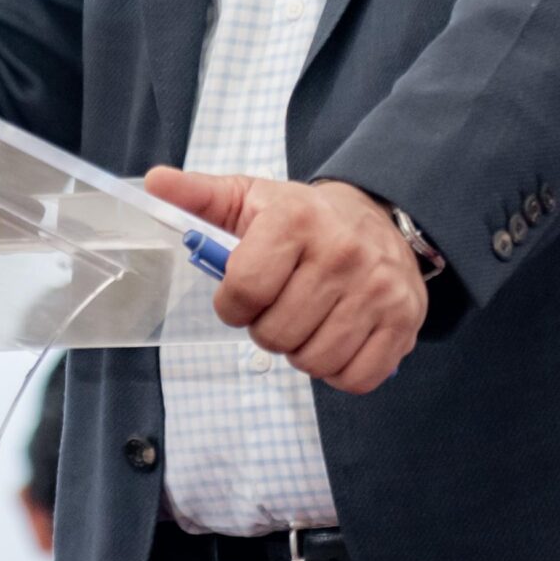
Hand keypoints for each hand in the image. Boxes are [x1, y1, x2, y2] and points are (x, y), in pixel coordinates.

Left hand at [145, 169, 425, 394]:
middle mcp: (343, 253)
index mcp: (297, 220)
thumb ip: (199, 196)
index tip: (242, 294)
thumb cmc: (301, 217)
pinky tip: (336, 338)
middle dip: (267, 329)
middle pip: (277, 334)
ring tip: (307, 319)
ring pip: (314, 361)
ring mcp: (378, 290)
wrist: (378, 216)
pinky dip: (338, 371)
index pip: (243, 291)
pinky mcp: (405, 322)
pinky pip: (356, 379)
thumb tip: (154, 182)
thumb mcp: (249, 198)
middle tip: (279, 305)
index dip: (232, 305)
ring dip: (301, 351)